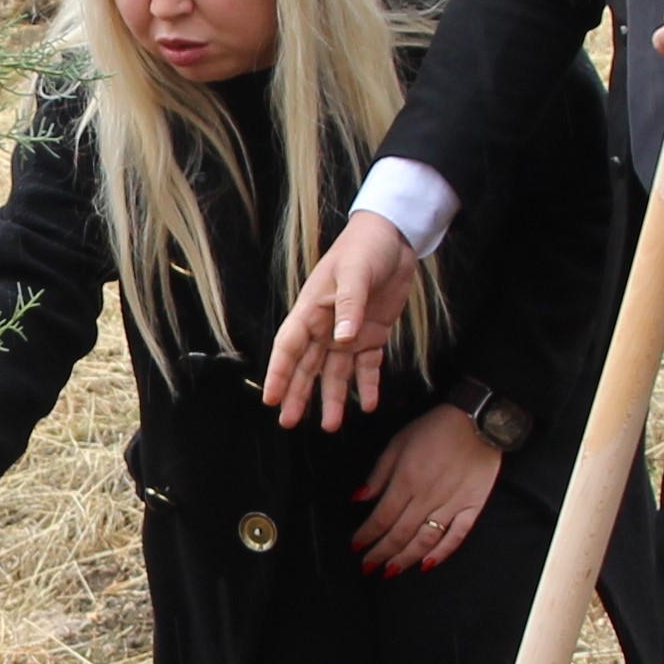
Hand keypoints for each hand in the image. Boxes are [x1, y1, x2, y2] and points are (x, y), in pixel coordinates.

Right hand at [261, 211, 416, 430]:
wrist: (393, 237)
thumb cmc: (364, 248)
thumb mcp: (356, 272)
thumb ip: (349, 306)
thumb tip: (342, 339)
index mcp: (311, 309)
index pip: (289, 346)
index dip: (279, 373)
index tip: (270, 399)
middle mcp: (325, 326)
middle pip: (307, 366)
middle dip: (298, 394)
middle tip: (289, 422)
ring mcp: (348, 332)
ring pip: (335, 372)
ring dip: (333, 398)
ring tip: (331, 426)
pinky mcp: (372, 334)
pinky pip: (367, 365)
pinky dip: (368, 384)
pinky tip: (369, 404)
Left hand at [349, 405, 503, 576]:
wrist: (478, 420)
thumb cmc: (434, 428)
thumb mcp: (398, 442)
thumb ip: (379, 473)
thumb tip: (359, 498)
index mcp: (406, 481)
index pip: (382, 517)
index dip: (367, 535)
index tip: (356, 547)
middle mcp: (427, 498)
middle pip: (400, 534)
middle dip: (381, 553)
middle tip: (368, 567)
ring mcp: (452, 505)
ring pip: (425, 540)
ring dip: (405, 558)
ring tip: (391, 571)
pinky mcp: (472, 507)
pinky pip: (456, 536)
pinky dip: (441, 553)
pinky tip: (426, 564)